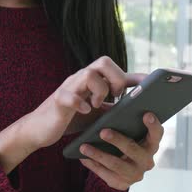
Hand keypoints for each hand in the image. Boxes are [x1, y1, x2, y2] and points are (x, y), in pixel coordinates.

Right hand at [0, 56, 144, 173]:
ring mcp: (69, 88)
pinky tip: (85, 111)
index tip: (151, 84)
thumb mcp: (98, 114)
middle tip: (116, 97)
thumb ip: (114, 109)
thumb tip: (138, 111)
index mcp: (92, 81)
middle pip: (103, 61)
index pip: (115, 70)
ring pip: (89, 73)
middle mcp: (81, 79)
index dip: (135, 75)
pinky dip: (80, 103)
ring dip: (100, 90)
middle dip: (116, 77)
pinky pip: (69, 96)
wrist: (40, 129)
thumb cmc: (71, 119)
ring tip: (98, 106)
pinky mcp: (58, 100)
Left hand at [78, 112, 163, 190]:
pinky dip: (92, 165)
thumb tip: (103, 107)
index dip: (153, 125)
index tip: (146, 114)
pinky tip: (82, 157)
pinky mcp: (122, 183)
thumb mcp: (128, 133)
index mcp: (151, 144)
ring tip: (83, 146)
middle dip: (117, 140)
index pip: (157, 134)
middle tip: (103, 132)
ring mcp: (135, 174)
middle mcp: (146, 161)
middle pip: (133, 149)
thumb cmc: (125, 143)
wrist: (122, 171)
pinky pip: (105, 174)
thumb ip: (122, 121)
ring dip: (99, 154)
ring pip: (116, 164)